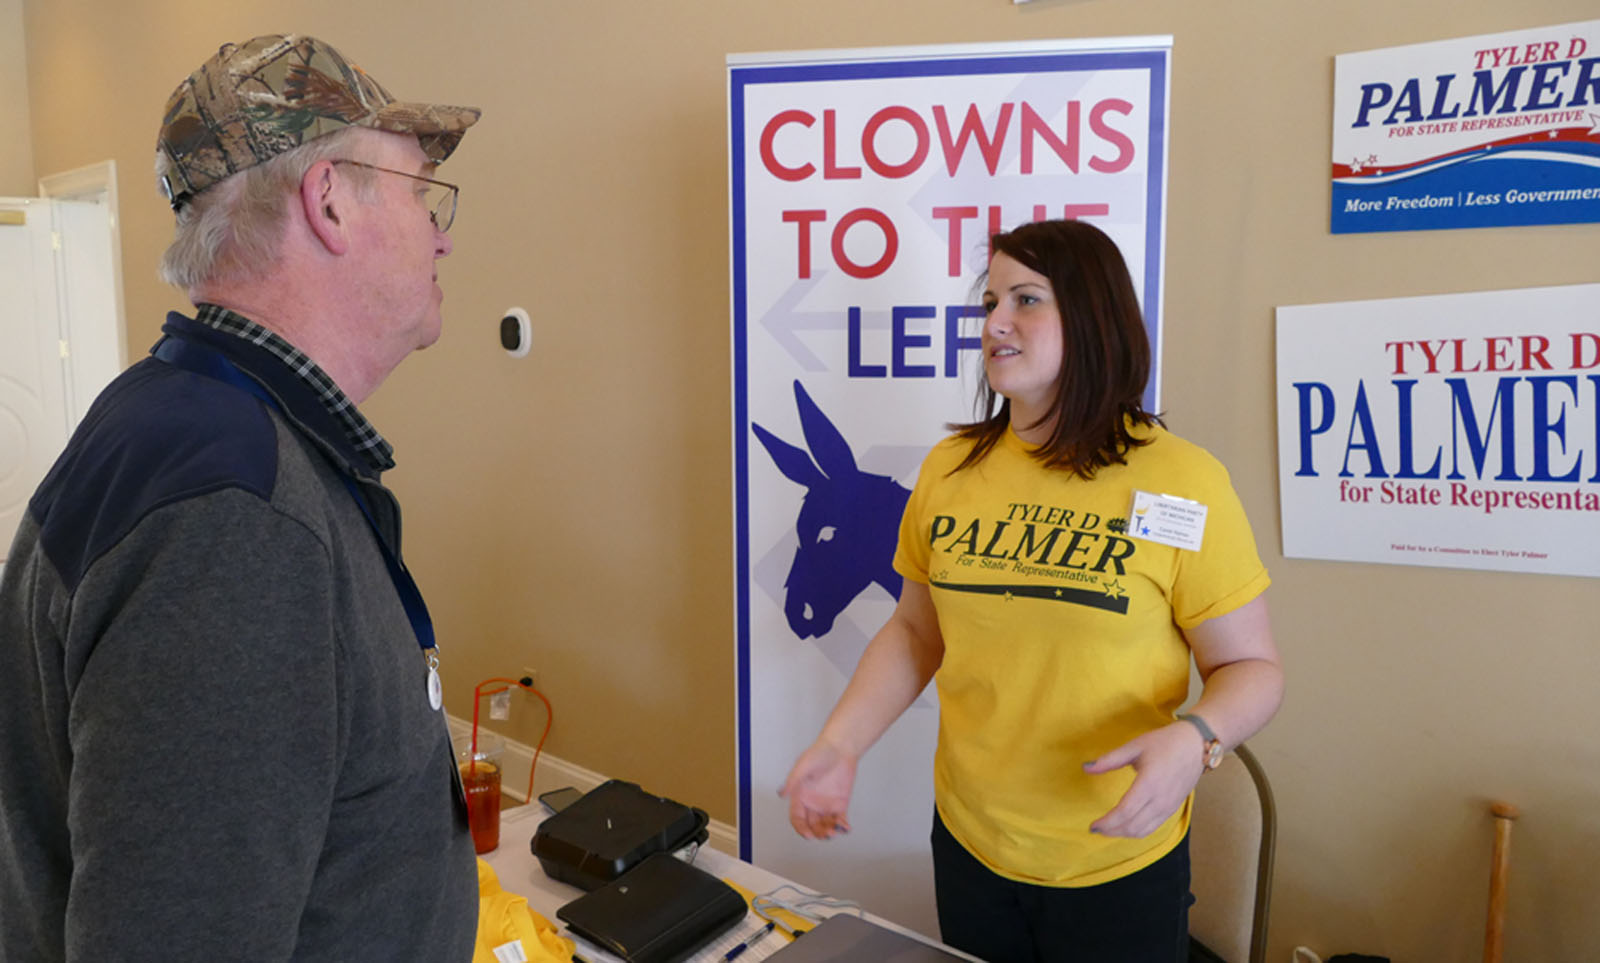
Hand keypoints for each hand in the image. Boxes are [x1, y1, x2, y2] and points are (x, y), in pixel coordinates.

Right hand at [778, 740, 856, 839]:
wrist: (841, 747)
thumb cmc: (820, 752)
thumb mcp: (803, 766)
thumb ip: (793, 781)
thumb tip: (781, 794)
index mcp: (800, 796)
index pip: (797, 818)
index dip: (801, 828)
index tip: (808, 835)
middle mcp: (811, 803)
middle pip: (812, 825)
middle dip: (817, 832)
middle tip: (826, 834)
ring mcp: (826, 804)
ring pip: (825, 825)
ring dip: (829, 831)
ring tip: (835, 831)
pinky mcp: (840, 804)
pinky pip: (839, 819)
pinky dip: (842, 826)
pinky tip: (846, 828)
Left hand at [1082, 723, 1204, 837]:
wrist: (1197, 745)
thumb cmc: (1165, 742)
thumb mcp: (1135, 746)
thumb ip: (1109, 759)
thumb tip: (1086, 767)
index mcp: (1149, 783)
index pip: (1124, 812)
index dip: (1107, 822)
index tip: (1092, 825)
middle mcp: (1160, 800)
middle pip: (1132, 826)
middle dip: (1112, 831)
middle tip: (1096, 828)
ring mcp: (1169, 807)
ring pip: (1143, 831)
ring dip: (1123, 834)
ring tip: (1108, 829)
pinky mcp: (1173, 808)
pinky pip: (1153, 827)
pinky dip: (1137, 831)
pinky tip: (1126, 825)